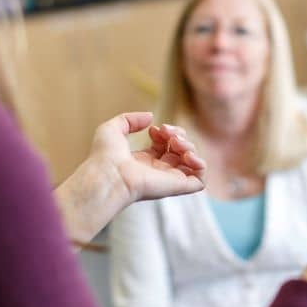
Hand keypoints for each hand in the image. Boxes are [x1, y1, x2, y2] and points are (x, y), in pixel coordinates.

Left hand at [92, 112, 206, 201]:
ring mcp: (169, 180)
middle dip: (179, 135)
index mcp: (144, 162)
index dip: (166, 133)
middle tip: (166, 132)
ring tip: (176, 142)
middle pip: (181, 151)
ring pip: (193, 163)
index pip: (166, 146)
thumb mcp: (113, 128)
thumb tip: (150, 119)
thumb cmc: (104, 156)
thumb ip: (130, 119)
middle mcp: (158, 172)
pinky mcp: (177, 187)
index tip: (153, 129)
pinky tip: (187, 154)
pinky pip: (201, 180)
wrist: (107, 175)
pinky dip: (200, 164)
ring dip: (190, 146)